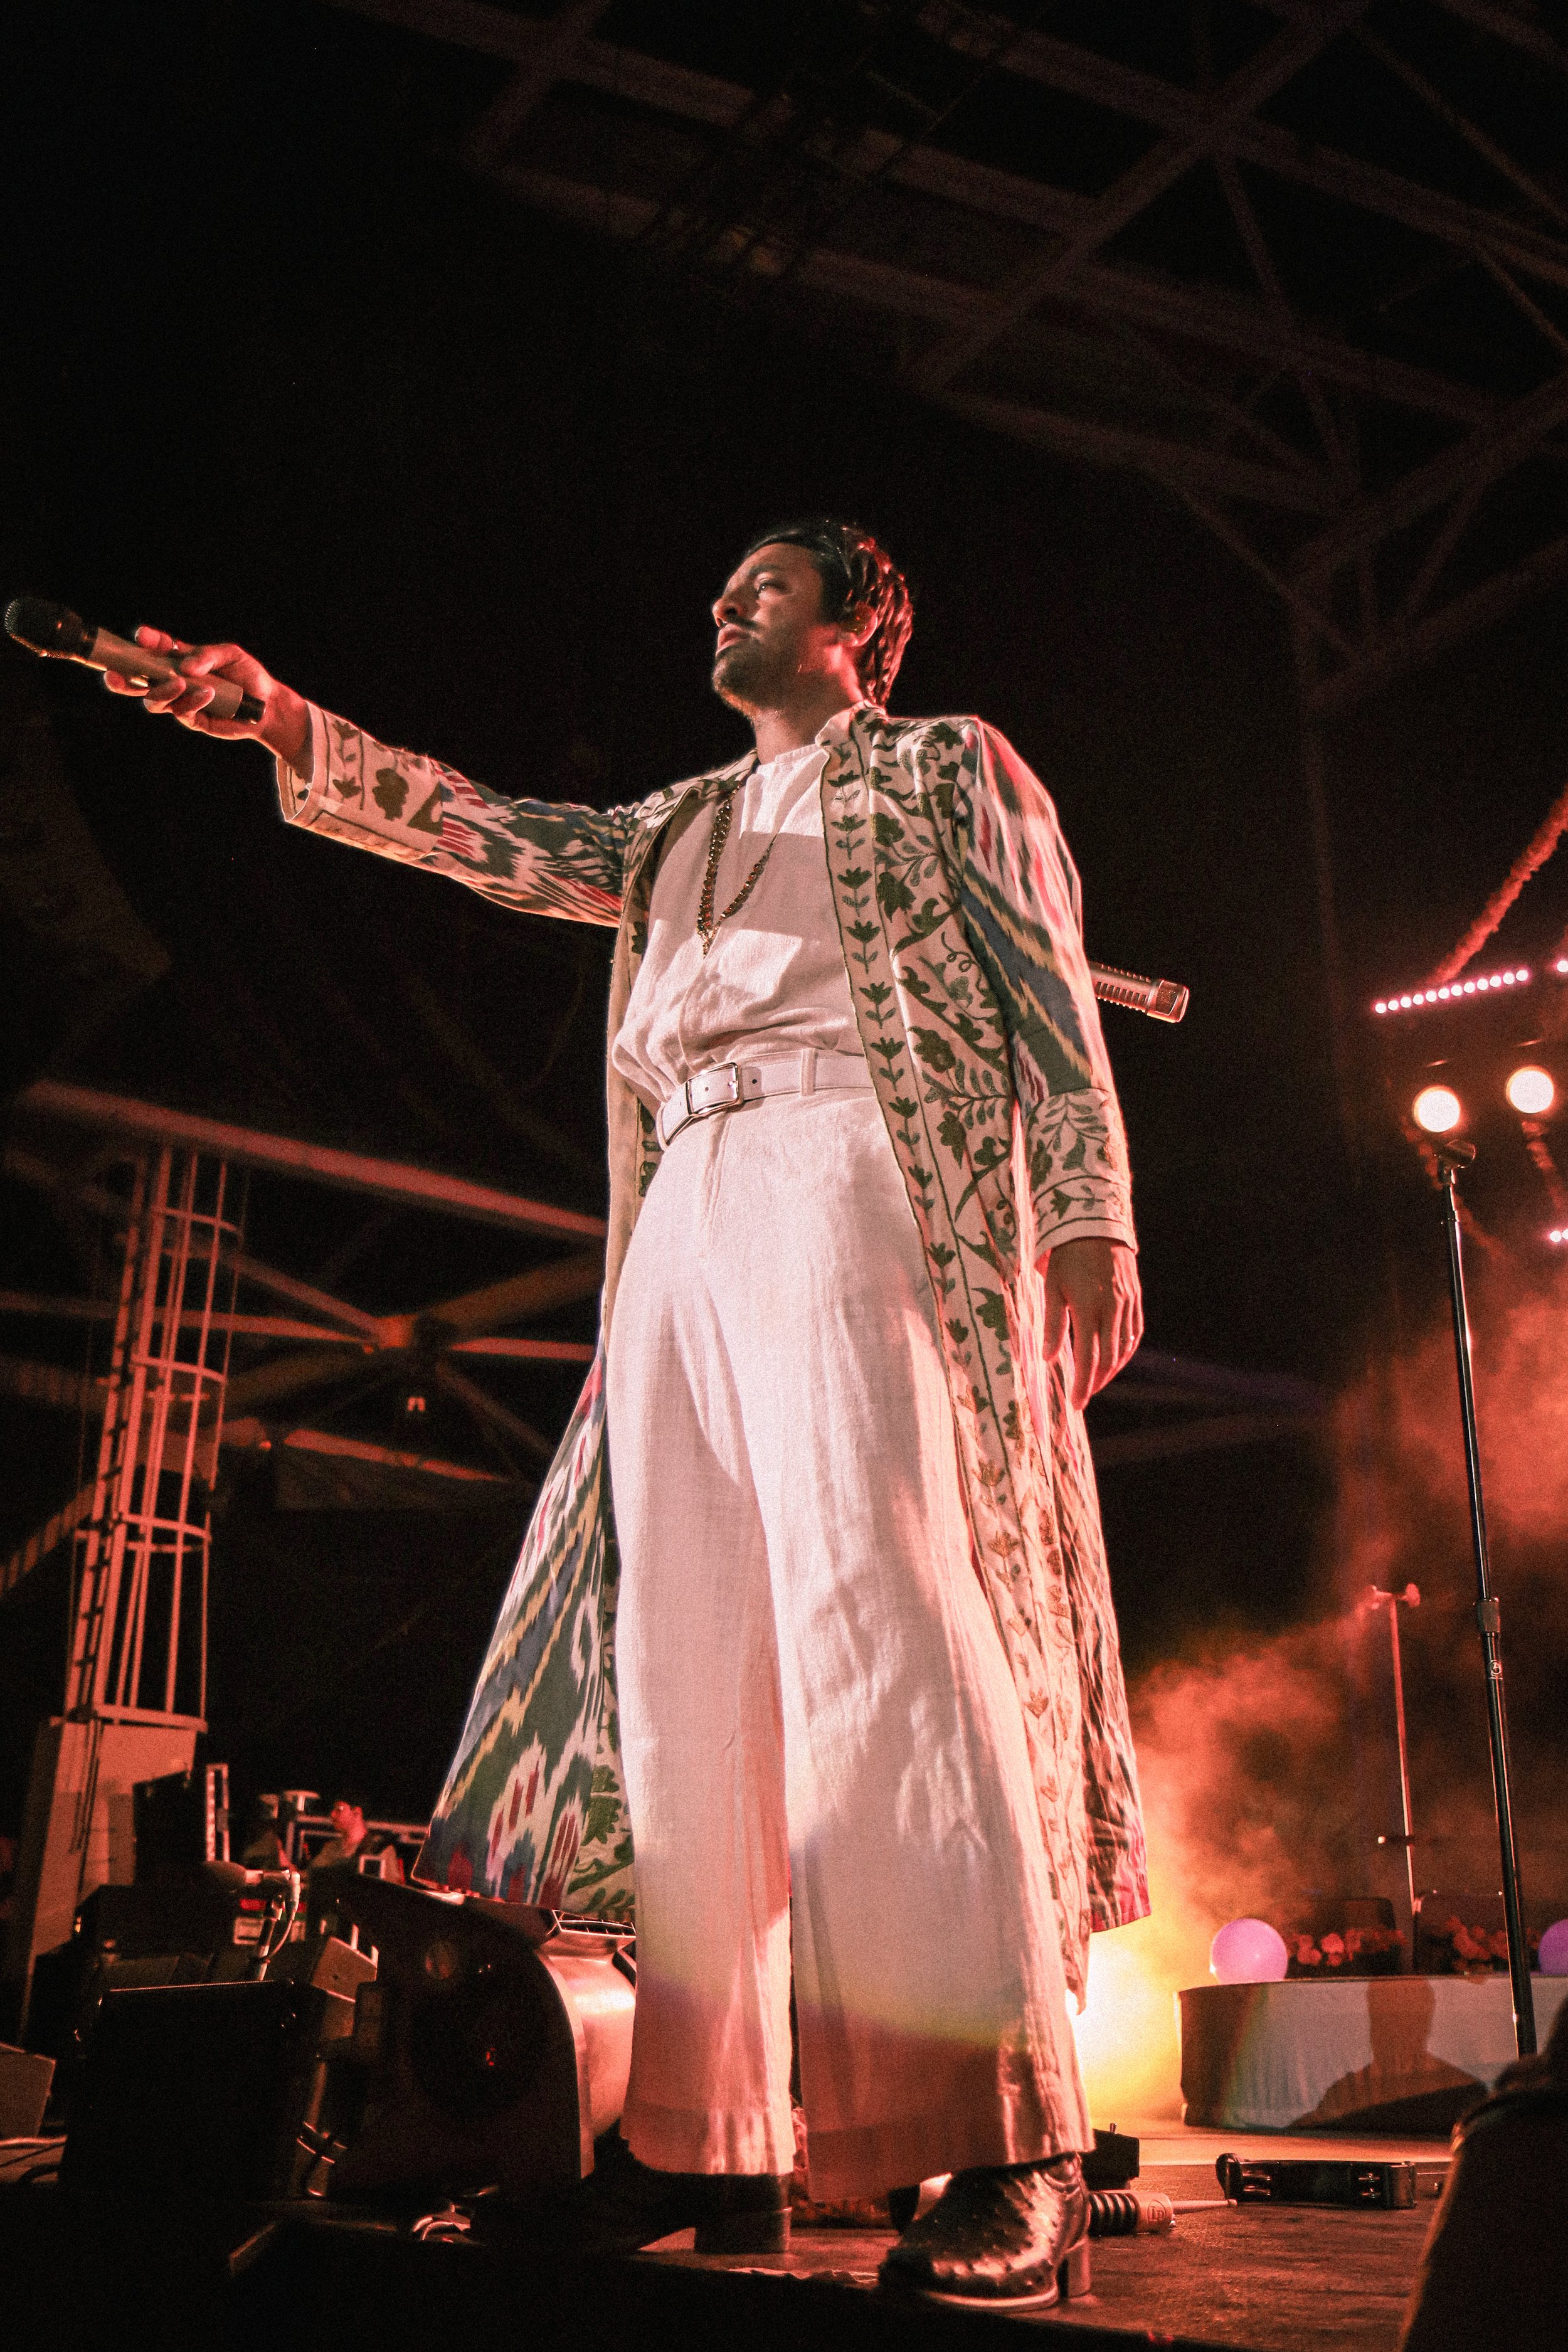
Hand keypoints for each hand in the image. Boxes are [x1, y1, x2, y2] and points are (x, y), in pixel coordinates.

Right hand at [103, 625, 310, 768]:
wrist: (267, 705)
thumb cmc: (248, 675)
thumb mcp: (231, 655)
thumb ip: (208, 655)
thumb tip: (185, 666)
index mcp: (180, 658)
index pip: (155, 649)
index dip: (145, 642)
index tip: (142, 636)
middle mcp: (175, 679)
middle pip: (139, 680)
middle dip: (122, 678)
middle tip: (113, 676)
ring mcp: (180, 701)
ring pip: (154, 700)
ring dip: (162, 691)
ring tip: (179, 683)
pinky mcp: (192, 719)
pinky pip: (181, 712)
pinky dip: (191, 701)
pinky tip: (207, 693)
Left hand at [1040, 1237, 1142, 1411]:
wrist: (1095, 1223)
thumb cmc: (1067, 1256)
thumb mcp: (1052, 1287)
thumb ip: (1052, 1324)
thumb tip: (1048, 1358)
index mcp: (1088, 1308)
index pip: (1088, 1358)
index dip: (1082, 1384)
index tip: (1076, 1404)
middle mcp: (1112, 1309)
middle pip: (1108, 1358)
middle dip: (1096, 1382)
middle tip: (1084, 1397)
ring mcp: (1127, 1303)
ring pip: (1124, 1348)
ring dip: (1112, 1370)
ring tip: (1097, 1382)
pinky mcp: (1135, 1297)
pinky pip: (1135, 1332)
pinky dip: (1127, 1351)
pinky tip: (1117, 1358)